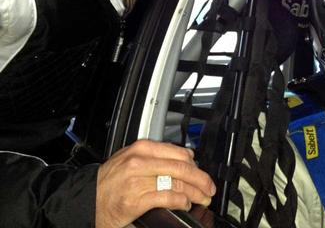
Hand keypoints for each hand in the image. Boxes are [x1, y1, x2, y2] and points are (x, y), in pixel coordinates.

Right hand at [95, 139, 215, 227]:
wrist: (86, 200)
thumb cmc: (109, 181)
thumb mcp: (131, 158)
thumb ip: (158, 154)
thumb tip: (187, 154)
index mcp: (141, 149)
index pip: (179, 153)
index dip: (196, 165)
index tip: (203, 172)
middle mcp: (140, 162)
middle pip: (182, 168)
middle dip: (201, 179)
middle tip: (209, 188)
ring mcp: (137, 181)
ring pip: (177, 183)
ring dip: (196, 192)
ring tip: (202, 198)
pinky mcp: (136, 200)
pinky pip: (167, 198)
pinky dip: (181, 201)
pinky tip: (186, 204)